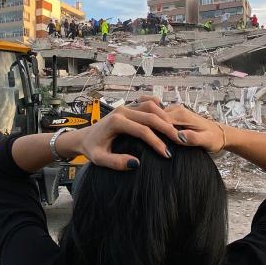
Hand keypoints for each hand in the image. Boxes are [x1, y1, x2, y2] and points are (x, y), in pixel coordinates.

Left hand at [62, 100, 180, 170]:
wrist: (85, 137)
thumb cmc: (92, 149)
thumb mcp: (99, 159)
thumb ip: (115, 163)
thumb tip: (135, 163)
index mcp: (116, 122)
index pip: (142, 131)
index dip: (157, 143)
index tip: (167, 155)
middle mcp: (122, 110)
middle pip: (151, 115)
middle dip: (167, 128)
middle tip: (180, 141)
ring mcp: (126, 106)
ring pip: (151, 105)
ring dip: (165, 117)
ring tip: (175, 131)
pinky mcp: (129, 106)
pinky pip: (147, 101)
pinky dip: (158, 106)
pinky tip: (166, 117)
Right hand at [138, 96, 225, 152]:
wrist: (220, 134)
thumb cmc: (213, 139)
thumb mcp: (206, 141)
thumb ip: (194, 139)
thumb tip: (180, 136)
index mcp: (180, 115)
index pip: (159, 119)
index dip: (149, 129)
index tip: (140, 140)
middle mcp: (175, 110)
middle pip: (152, 116)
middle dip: (142, 124)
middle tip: (130, 137)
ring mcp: (172, 111)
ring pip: (152, 115)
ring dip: (143, 122)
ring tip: (130, 132)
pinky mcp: (171, 115)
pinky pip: (156, 117)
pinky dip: (147, 121)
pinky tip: (138, 126)